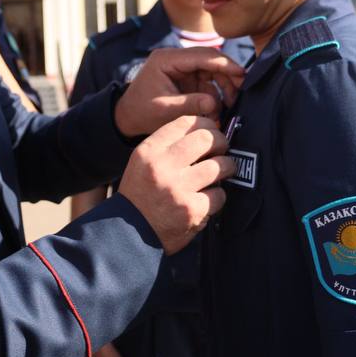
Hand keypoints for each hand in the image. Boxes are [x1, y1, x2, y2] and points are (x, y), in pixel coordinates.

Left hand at [114, 48, 243, 136]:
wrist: (128, 118)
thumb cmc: (141, 112)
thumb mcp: (164, 109)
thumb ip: (189, 104)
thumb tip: (215, 103)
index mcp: (167, 59)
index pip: (201, 56)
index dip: (223, 63)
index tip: (241, 74)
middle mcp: (176, 59)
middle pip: (210, 61)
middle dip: (228, 76)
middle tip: (242, 92)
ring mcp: (182, 69)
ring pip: (212, 73)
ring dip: (223, 89)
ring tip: (231, 107)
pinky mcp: (186, 80)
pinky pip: (207, 85)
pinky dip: (215, 97)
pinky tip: (218, 112)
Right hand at [117, 115, 233, 253]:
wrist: (129, 233)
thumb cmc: (141, 195)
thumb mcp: (143, 162)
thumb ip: (168, 146)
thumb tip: (206, 131)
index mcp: (149, 151)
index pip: (186, 123)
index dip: (206, 124)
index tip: (212, 131)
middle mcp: (162, 166)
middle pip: (206, 139)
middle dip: (221, 142)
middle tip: (222, 149)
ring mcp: (178, 188)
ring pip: (220, 166)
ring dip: (227, 168)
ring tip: (223, 171)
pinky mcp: (192, 210)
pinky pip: (219, 195)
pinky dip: (218, 196)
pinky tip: (209, 198)